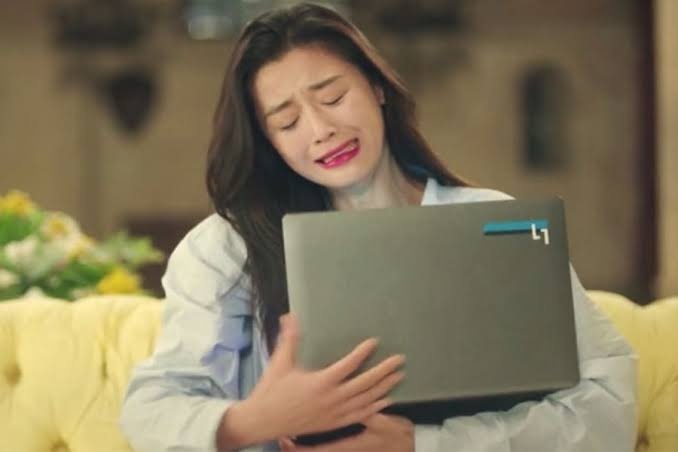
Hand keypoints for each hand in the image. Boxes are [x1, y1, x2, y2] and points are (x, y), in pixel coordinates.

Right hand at [218, 314, 404, 447]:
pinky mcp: (334, 423)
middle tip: (400, 360)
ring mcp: (334, 413)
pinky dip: (375, 407)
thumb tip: (291, 317)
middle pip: (365, 383)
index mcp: (320, 382)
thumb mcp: (280, 362)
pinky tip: (386, 400)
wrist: (263, 421)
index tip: (375, 341)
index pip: (348, 365)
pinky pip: (360, 416)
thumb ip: (290, 339)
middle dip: (384, 371)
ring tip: (399, 376)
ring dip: (384, 387)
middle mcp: (331, 399)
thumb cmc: (271, 391)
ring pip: (366, 400)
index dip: (363, 352)